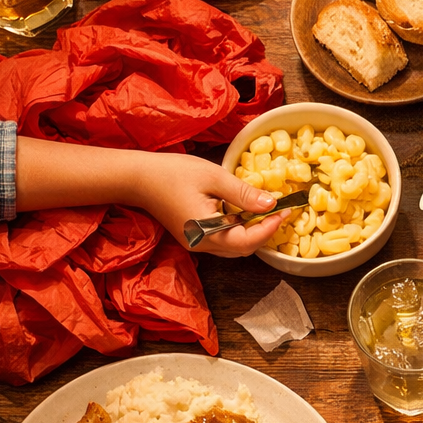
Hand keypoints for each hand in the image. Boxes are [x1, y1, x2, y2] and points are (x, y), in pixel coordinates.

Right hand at [134, 153, 284, 256]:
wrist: (136, 178)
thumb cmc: (172, 174)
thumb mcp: (213, 178)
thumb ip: (243, 194)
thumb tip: (271, 204)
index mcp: (207, 233)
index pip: (248, 241)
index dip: (271, 228)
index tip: (286, 210)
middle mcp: (203, 245)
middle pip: (244, 249)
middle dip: (266, 232)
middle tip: (280, 211)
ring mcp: (197, 243)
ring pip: (234, 247)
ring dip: (253, 233)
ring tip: (267, 211)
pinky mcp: (193, 237)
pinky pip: (224, 240)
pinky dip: (239, 230)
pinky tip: (245, 212)